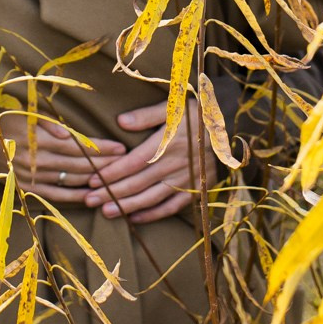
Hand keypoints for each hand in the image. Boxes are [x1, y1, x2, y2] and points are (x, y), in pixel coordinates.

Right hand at [0, 113, 125, 202]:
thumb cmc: (9, 119)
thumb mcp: (26, 113)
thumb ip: (48, 123)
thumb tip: (68, 134)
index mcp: (38, 138)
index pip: (78, 145)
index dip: (101, 147)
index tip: (122, 147)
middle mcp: (36, 160)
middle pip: (79, 164)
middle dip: (106, 164)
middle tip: (128, 163)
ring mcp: (32, 176)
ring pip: (71, 180)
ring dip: (95, 180)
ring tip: (117, 178)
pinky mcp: (28, 188)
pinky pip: (56, 195)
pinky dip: (75, 196)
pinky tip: (93, 196)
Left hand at [84, 100, 216, 222]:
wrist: (232, 124)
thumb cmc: (198, 112)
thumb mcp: (174, 105)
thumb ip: (147, 115)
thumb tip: (120, 122)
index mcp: (168, 142)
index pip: (134, 161)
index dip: (113, 172)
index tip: (93, 179)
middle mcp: (176, 163)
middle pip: (139, 182)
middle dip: (112, 192)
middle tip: (89, 200)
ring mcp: (187, 178)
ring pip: (153, 197)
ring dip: (128, 206)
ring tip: (106, 212)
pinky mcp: (197, 188)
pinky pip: (173, 205)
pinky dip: (154, 214)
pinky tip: (136, 218)